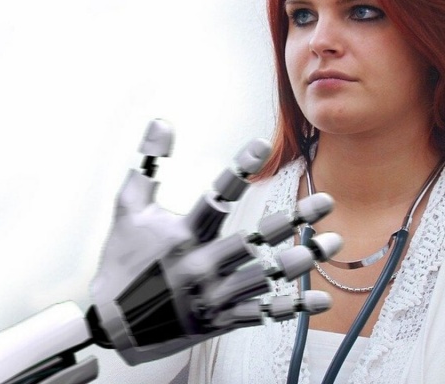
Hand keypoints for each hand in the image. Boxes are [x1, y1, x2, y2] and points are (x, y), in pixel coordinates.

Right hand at [88, 119, 341, 364]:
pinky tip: (321, 298)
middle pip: (254, 240)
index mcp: (181, 236)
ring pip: (265, 277)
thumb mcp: (127, 208)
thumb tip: (161, 121)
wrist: (112, 323)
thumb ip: (148, 165)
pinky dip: (293, 307)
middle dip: (293, 220)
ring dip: (302, 260)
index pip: (215, 196)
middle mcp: (200, 266)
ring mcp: (212, 296)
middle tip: (326, 202)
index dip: (239, 168)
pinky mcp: (219, 320)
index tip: (261, 145)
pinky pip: (262, 314)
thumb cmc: (121, 260)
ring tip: (333, 243)